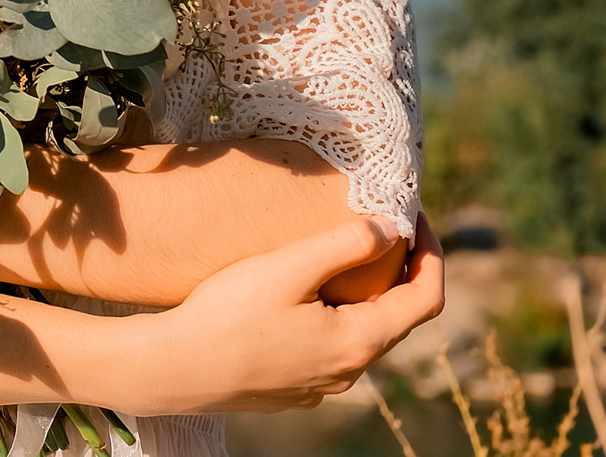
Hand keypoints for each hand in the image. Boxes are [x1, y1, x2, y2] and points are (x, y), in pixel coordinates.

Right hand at [133, 212, 444, 415]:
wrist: (174, 369)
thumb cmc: (227, 315)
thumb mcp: (288, 268)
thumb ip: (345, 244)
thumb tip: (391, 228)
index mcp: (359, 341)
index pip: (426, 298)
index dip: (431, 255)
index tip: (416, 217)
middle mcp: (350, 372)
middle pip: (396, 317)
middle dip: (397, 271)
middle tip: (382, 228)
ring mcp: (322, 386)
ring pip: (361, 335)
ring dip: (364, 296)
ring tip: (341, 259)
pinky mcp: (295, 390)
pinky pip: (330, 349)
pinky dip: (334, 318)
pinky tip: (301, 299)